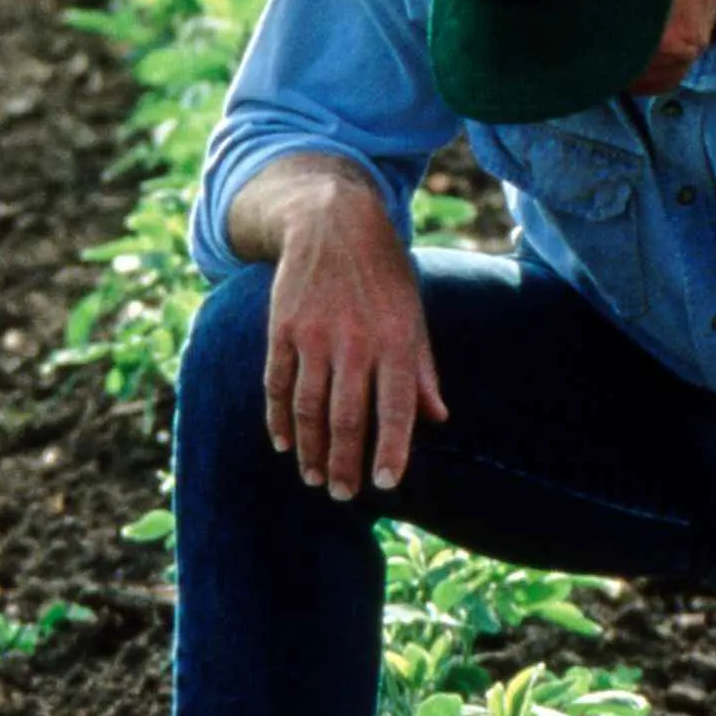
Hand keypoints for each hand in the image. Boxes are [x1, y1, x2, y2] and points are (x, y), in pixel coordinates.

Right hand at [246, 160, 446, 499]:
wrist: (332, 221)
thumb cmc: (382, 274)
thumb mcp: (413, 315)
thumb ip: (421, 369)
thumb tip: (437, 418)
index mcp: (395, 341)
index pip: (395, 410)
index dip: (391, 451)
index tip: (386, 484)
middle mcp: (355, 342)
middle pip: (346, 418)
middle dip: (343, 463)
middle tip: (341, 494)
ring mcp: (314, 335)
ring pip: (308, 407)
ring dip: (309, 449)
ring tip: (313, 477)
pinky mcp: (282, 328)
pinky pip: (277, 383)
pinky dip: (278, 418)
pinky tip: (283, 442)